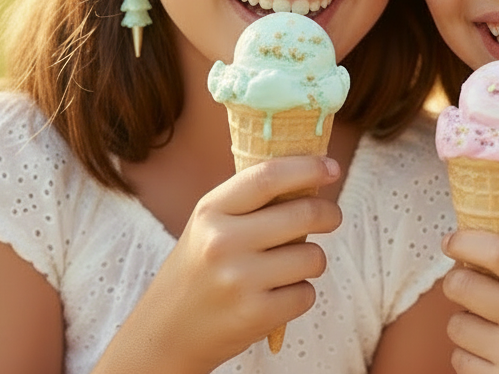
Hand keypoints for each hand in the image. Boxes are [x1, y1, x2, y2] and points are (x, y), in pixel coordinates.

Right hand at [96, 156, 342, 373]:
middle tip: (331, 217)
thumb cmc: (200, 268)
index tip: (332, 167)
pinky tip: (276, 296)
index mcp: (211, 210)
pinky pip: (306, 294)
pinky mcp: (255, 315)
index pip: (268, 176)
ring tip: (287, 268)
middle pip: (304, 213)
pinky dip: (300, 294)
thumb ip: (252, 200)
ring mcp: (239, 280)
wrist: (166, 332)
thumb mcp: (210, 223)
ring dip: (311, 261)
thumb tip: (312, 176)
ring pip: (313, 257)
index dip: (308, 167)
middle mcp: (222, 242)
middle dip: (329, 213)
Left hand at [441, 229, 498, 373]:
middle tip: (466, 283)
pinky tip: (494, 356)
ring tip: (491, 328)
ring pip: (456, 325)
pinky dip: (468, 355)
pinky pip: (458, 358)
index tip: (452, 241)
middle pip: (464, 285)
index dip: (466, 241)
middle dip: (456, 281)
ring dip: (464, 323)